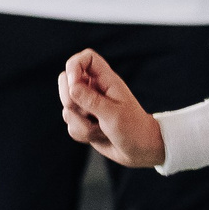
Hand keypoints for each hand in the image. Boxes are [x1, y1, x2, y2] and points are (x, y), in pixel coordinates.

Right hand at [59, 49, 165, 167]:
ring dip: (81, 123)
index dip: (74, 66)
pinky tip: (99, 136)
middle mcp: (95, 90)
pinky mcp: (84, 121)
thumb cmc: (135, 129)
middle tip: (88, 112)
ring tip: (101, 128)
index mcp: (107, 81)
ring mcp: (88, 105)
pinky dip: (82, 134)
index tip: (74, 83)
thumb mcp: (114, 115)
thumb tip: (72, 87)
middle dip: (70, 99)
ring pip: (67, 107)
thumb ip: (91, 101)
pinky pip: (70, 124)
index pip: (86, 58)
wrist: (142, 151)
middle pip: (66, 80)